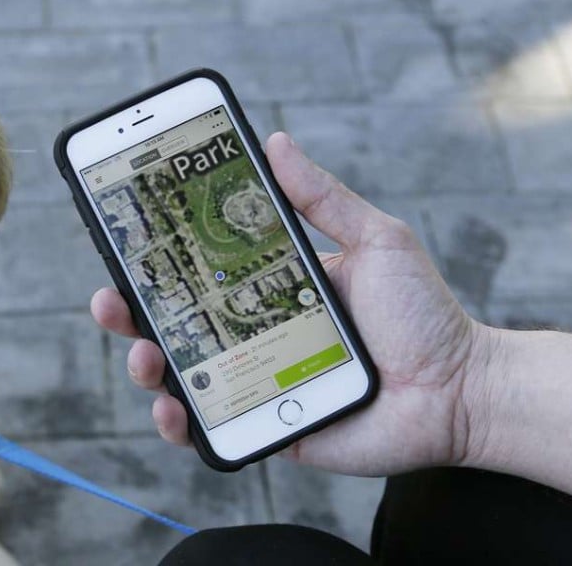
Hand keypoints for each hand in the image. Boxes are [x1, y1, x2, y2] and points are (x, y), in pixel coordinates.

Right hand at [91, 132, 484, 476]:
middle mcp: (251, 334)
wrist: (461, 390)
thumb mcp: (374, 240)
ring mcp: (254, 382)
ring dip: (145, 365)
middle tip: (110, 300)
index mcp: (267, 289)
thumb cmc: (421, 314)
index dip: (154, 261)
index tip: (124, 241)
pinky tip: (173, 409)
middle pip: (173, 323)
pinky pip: (210, 428)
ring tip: (143, 355)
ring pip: (179, 377)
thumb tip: (275, 143)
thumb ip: (322, 197)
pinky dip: (180, 424)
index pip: (197, 271)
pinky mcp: (266, 427)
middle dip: (128, 312)